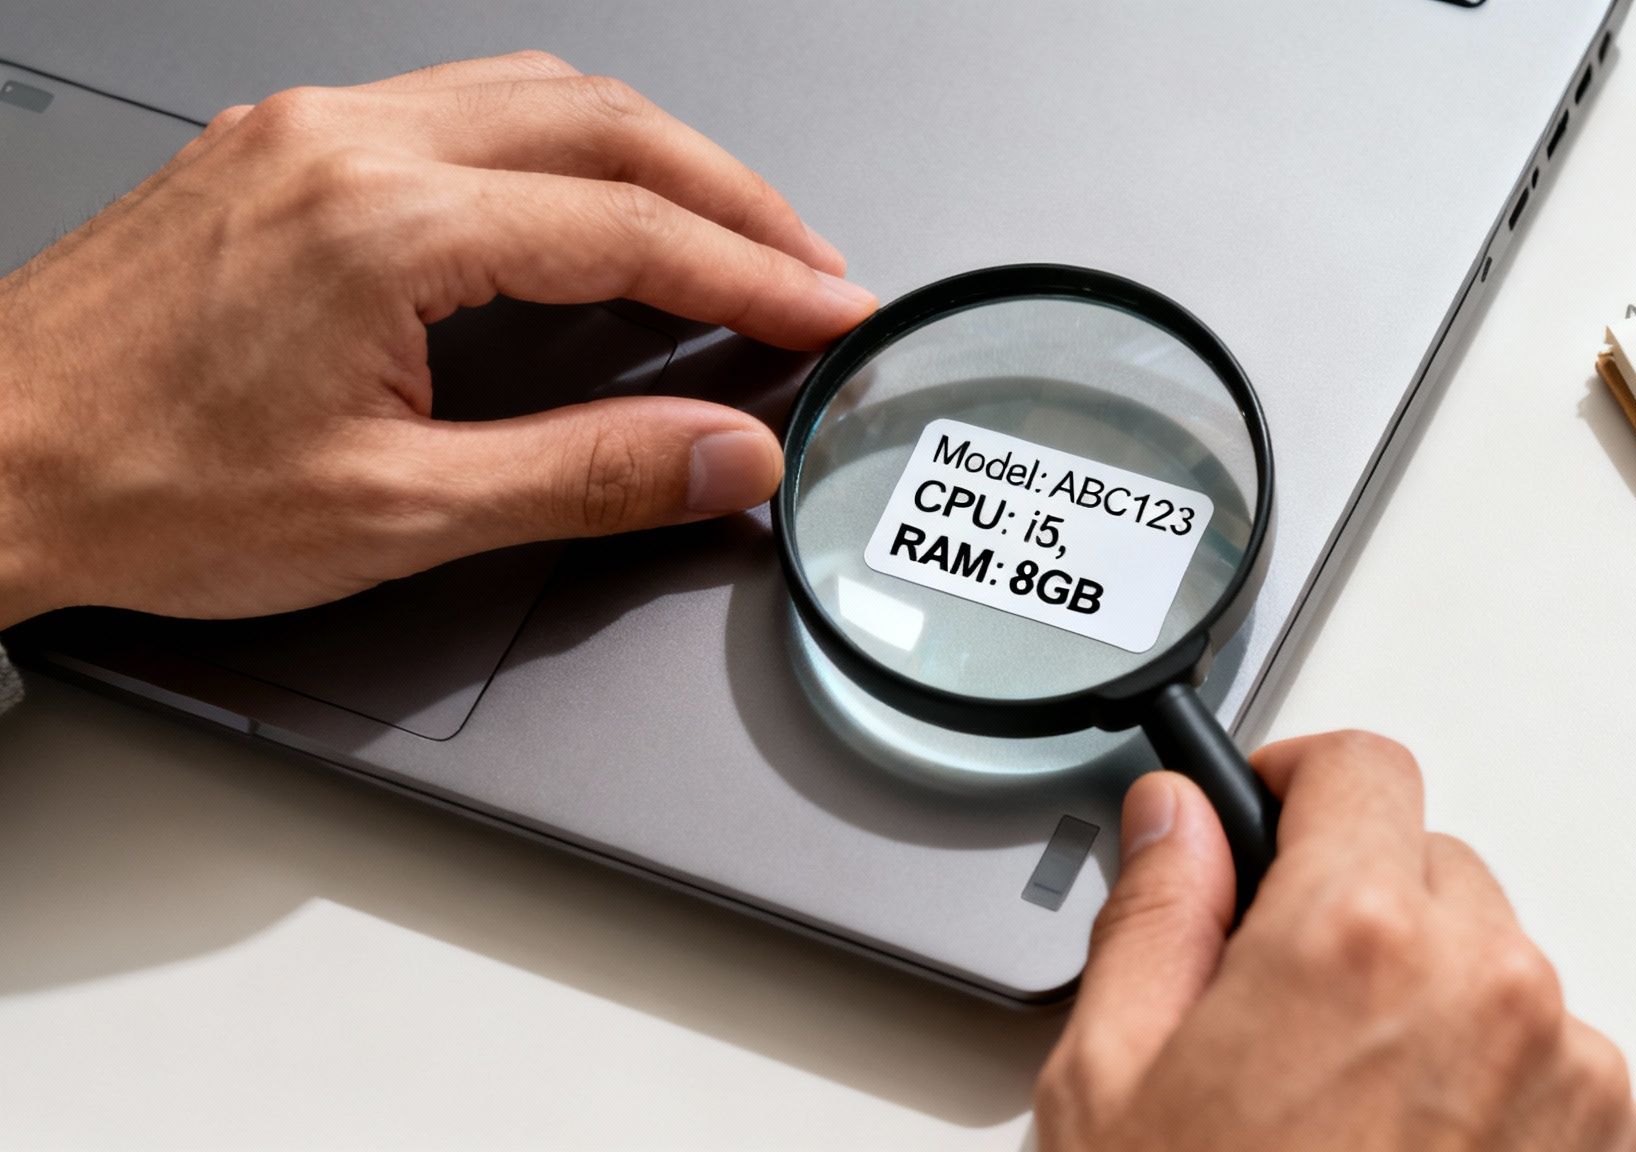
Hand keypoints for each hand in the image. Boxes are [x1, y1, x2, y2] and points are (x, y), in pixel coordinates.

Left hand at [0, 51, 875, 628]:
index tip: (831, 308)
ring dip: (653, 157)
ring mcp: (305, 132)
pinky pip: (460, 105)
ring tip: (725, 233)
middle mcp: (345, 145)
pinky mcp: (278, 146)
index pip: (627, 228)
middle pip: (603, 124)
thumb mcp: (396, 514)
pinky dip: (562, 147)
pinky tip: (586, 202)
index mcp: (380, 227)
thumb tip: (719, 455)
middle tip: (808, 266)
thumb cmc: (145, 490)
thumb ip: (586, 473)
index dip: (755, 275)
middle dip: (732, 196)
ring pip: (535, 94)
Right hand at [1037, 731, 1635, 1150]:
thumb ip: (1154, 914)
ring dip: (1432, 997)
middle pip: (1432, 864)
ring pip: (1498, 964)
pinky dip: (1498, 1081)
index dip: (1299, 780)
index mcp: (1356, 940)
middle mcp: (1489, 988)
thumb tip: (1172, 822)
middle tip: (1278, 1000)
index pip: (1363, 767)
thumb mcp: (1111, 1083)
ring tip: (1345, 1108)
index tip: (1273, 813)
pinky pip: (1558, 1059)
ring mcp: (1573, 1076)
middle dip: (1357, 904)